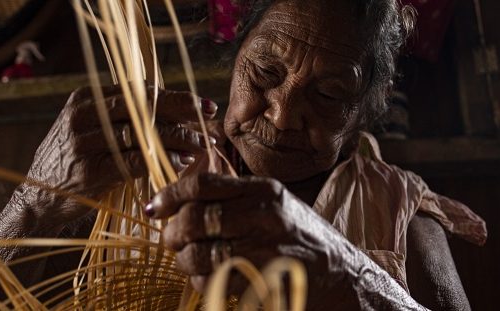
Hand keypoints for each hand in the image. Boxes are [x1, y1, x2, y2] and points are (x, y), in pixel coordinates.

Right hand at [23, 85, 217, 222]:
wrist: (37, 201)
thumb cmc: (73, 164)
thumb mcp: (91, 130)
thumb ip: (122, 117)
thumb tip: (173, 109)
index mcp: (86, 98)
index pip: (140, 91)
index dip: (176, 96)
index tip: (202, 104)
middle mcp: (83, 115)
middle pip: (145, 107)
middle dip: (183, 112)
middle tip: (209, 120)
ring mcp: (84, 142)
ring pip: (144, 133)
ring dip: (180, 138)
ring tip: (203, 144)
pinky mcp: (90, 170)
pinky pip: (137, 160)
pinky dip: (164, 160)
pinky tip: (183, 162)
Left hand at [145, 173, 352, 301]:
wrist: (343, 276)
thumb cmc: (303, 240)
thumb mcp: (276, 205)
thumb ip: (237, 198)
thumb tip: (183, 199)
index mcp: (264, 190)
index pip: (204, 184)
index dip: (170, 194)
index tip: (155, 207)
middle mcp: (264, 214)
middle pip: (195, 219)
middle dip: (173, 234)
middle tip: (171, 241)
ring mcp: (265, 248)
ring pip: (199, 255)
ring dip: (185, 263)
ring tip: (189, 263)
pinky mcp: (263, 281)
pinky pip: (215, 283)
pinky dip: (204, 284)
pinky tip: (211, 281)